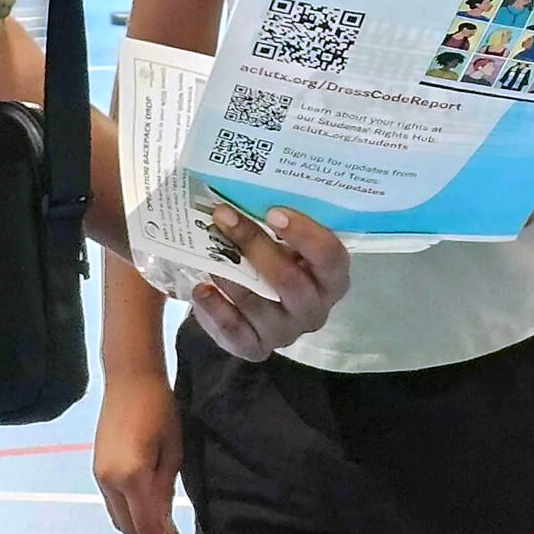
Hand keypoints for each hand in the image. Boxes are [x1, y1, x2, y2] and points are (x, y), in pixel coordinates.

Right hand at [94, 371, 182, 533]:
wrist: (130, 380)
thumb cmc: (160, 410)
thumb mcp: (172, 452)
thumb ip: (165, 489)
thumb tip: (162, 521)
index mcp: (133, 477)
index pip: (146, 525)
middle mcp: (110, 482)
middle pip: (127, 526)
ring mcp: (100, 476)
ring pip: (117, 516)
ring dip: (136, 530)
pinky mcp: (97, 468)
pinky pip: (112, 502)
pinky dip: (127, 514)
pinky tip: (143, 513)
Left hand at [190, 205, 350, 362]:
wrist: (261, 297)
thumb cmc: (280, 256)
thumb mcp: (288, 239)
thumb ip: (281, 221)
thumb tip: (247, 185)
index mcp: (332, 278)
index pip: (330, 257)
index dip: (304, 234)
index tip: (273, 211)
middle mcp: (315, 309)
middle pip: (289, 281)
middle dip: (254, 246)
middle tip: (224, 216)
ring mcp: (286, 332)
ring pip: (257, 304)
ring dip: (229, 273)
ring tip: (208, 248)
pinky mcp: (257, 348)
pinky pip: (235, 334)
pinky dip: (215, 310)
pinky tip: (201, 289)